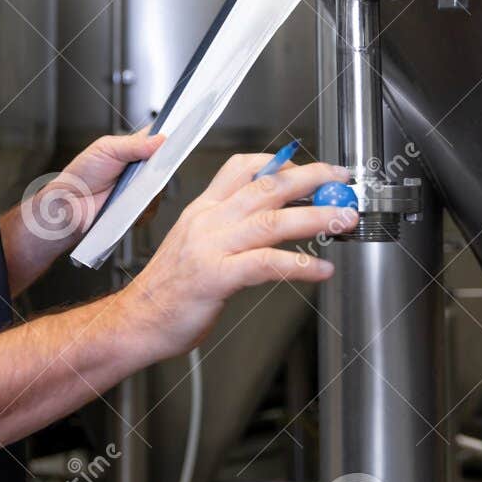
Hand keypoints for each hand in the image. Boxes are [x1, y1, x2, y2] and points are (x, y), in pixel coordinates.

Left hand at [25, 128, 164, 246]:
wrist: (69, 204)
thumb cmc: (81, 174)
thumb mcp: (106, 149)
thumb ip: (134, 144)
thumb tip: (160, 138)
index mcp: (133, 149)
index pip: (158, 140)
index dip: (168, 139)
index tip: (175, 140)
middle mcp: (139, 169)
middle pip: (164, 164)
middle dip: (162, 166)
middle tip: (150, 166)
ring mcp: (140, 189)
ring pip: (160, 187)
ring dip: (150, 188)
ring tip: (131, 188)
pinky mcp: (138, 208)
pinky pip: (151, 207)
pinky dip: (144, 207)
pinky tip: (130, 204)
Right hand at [116, 154, 358, 362]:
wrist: (137, 320)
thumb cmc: (168, 288)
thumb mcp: (194, 242)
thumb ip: (227, 225)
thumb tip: (271, 215)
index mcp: (203, 209)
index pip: (242, 166)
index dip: (280, 161)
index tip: (309, 167)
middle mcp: (208, 221)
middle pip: (266, 186)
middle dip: (310, 178)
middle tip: (340, 180)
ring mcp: (211, 247)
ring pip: (272, 220)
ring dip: (315, 217)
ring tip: (344, 219)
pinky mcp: (216, 277)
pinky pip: (265, 263)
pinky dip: (299, 265)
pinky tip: (320, 270)